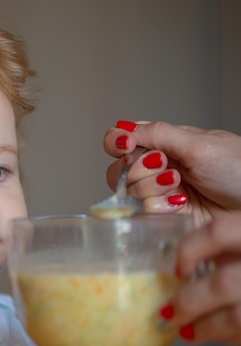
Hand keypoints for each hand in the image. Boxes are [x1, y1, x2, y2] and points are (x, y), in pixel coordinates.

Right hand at [103, 120, 240, 226]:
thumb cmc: (239, 171)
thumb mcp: (199, 144)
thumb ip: (158, 134)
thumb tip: (124, 128)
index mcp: (164, 143)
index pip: (122, 138)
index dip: (117, 142)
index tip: (127, 145)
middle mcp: (156, 168)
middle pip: (118, 168)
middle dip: (138, 168)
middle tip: (164, 167)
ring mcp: (158, 194)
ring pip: (127, 191)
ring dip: (150, 188)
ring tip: (178, 187)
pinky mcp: (163, 217)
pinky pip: (141, 213)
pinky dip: (158, 207)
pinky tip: (179, 205)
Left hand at [160, 212, 240, 343]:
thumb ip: (218, 244)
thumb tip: (176, 269)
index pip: (219, 231)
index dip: (191, 250)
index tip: (177, 271)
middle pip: (224, 284)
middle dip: (190, 303)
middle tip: (167, 313)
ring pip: (239, 315)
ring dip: (208, 328)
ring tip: (186, 332)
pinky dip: (231, 335)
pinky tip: (215, 334)